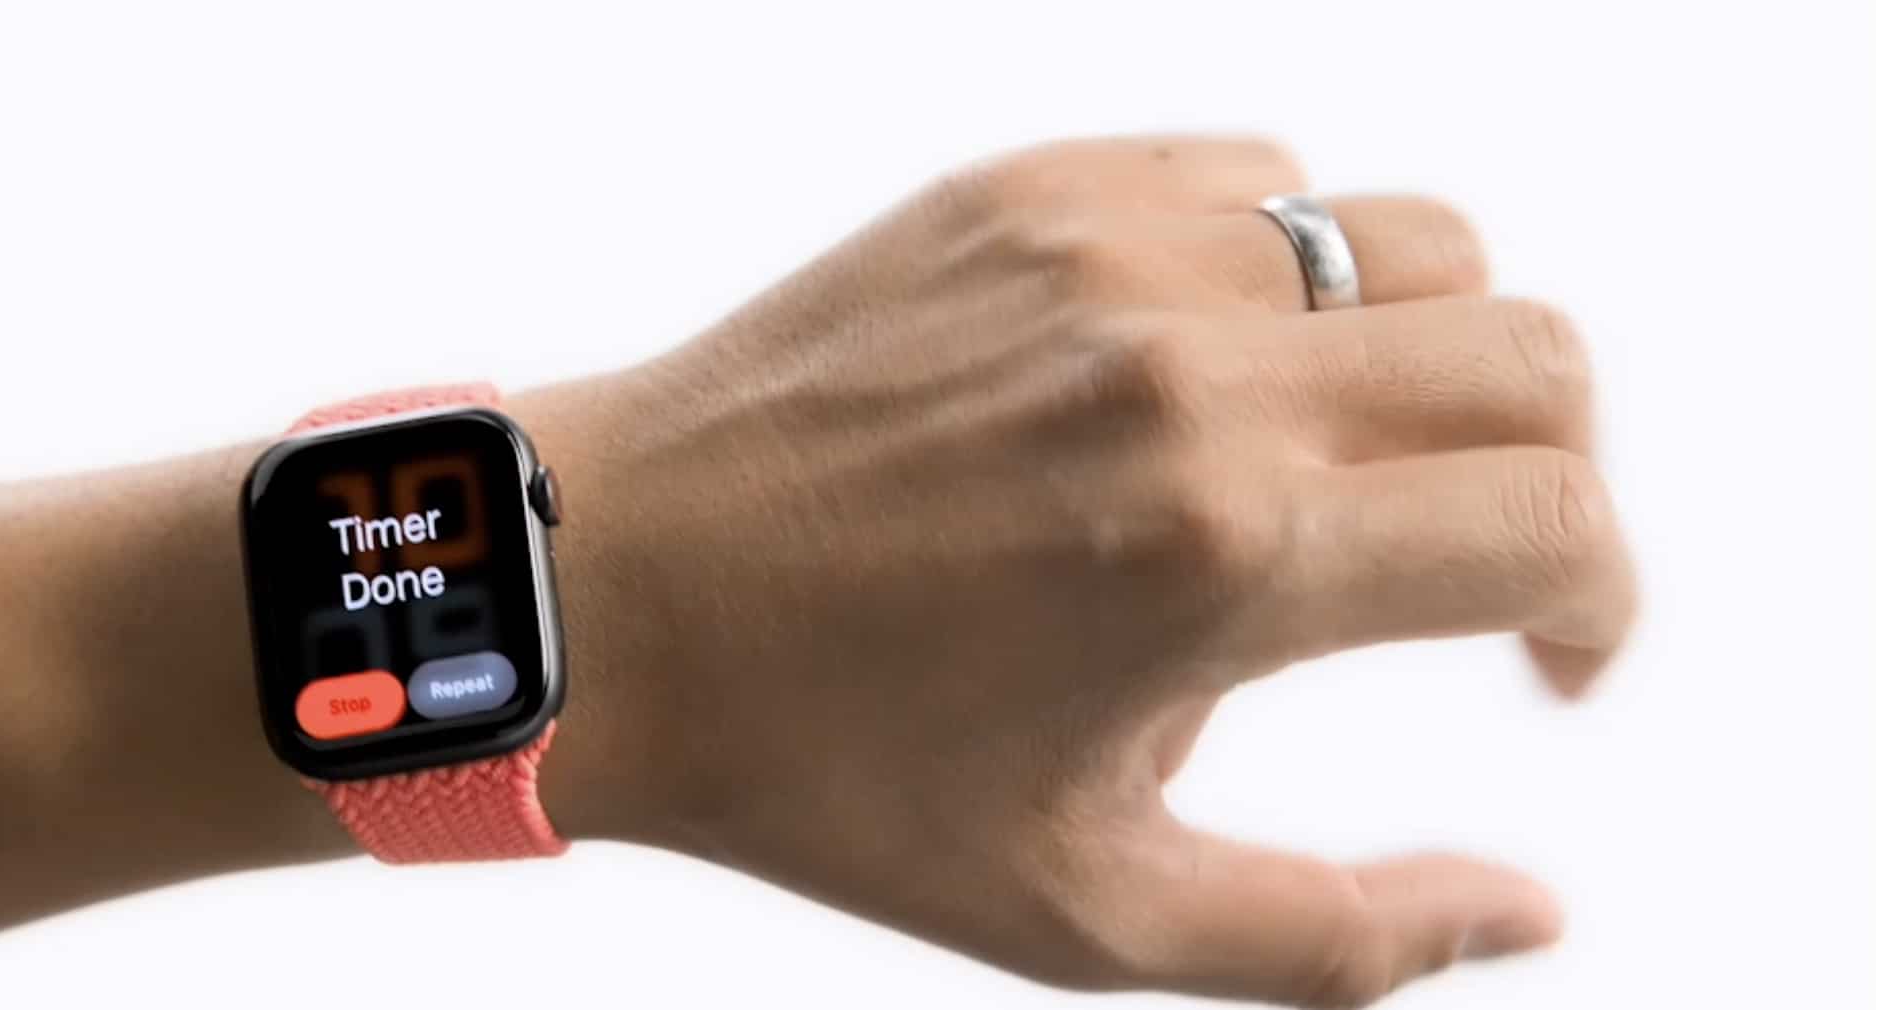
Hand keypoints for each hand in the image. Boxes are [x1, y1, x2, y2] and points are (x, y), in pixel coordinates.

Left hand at [535, 135, 1636, 1006]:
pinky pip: (1256, 175)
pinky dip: (1288, 269)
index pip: (1555, 520)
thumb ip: (1341, 936)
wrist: (621, 597)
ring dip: (1432, 358)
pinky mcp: (1030, 188)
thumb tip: (1529, 908)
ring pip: (1414, 242)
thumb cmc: (829, 768)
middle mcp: (1186, 372)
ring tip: (1335, 455)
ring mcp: (1105, 254)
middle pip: (1534, 354)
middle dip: (1553, 475)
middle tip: (1466, 558)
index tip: (1542, 654)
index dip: (1599, 603)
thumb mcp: (1087, 910)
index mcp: (1222, 554)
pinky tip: (1208, 367)